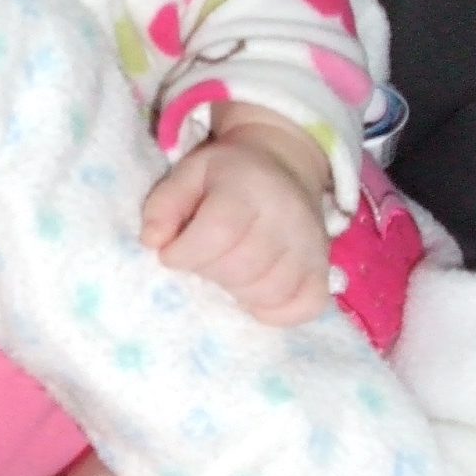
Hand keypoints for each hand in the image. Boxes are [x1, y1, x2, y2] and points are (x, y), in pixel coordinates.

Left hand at [140, 107, 330, 325]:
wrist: (283, 165)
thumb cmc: (227, 175)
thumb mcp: (189, 173)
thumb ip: (163, 205)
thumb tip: (152, 242)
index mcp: (248, 189)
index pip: (217, 232)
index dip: (184, 252)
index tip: (172, 253)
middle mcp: (286, 218)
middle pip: (240, 268)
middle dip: (207, 270)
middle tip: (202, 257)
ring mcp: (311, 248)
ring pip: (268, 293)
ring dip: (236, 291)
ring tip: (228, 268)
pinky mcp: (324, 272)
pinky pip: (303, 308)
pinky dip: (275, 310)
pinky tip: (255, 291)